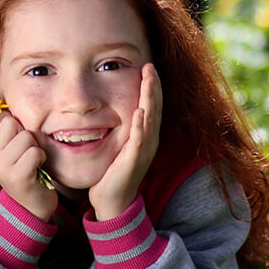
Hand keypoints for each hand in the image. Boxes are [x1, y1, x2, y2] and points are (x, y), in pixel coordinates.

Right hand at [0, 110, 57, 220]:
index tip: (13, 138)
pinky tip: (37, 168)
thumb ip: (6, 130)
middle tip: (24, 152)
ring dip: (34, 147)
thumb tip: (8, 105)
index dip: (8, 121)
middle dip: (24, 133)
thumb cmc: (24, 169)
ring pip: (26, 136)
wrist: (31, 205)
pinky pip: (35, 152)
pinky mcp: (18, 177)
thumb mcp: (8, 149)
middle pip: (10, 122)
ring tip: (31, 161)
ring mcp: (1, 167)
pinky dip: (41, 158)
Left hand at [89, 63, 161, 220]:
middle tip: (150, 67)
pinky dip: (140, 125)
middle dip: (153, 87)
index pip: (152, 107)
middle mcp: (149, 142)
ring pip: (150, 120)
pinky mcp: (133, 161)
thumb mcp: (120, 146)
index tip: (148, 68)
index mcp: (146, 137)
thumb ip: (123, 129)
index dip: (152, 88)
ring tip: (149, 81)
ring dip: (149, 100)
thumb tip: (119, 110)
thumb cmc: (114, 173)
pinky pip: (138, 140)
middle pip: (155, 109)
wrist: (112, 201)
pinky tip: (139, 111)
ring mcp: (143, 151)